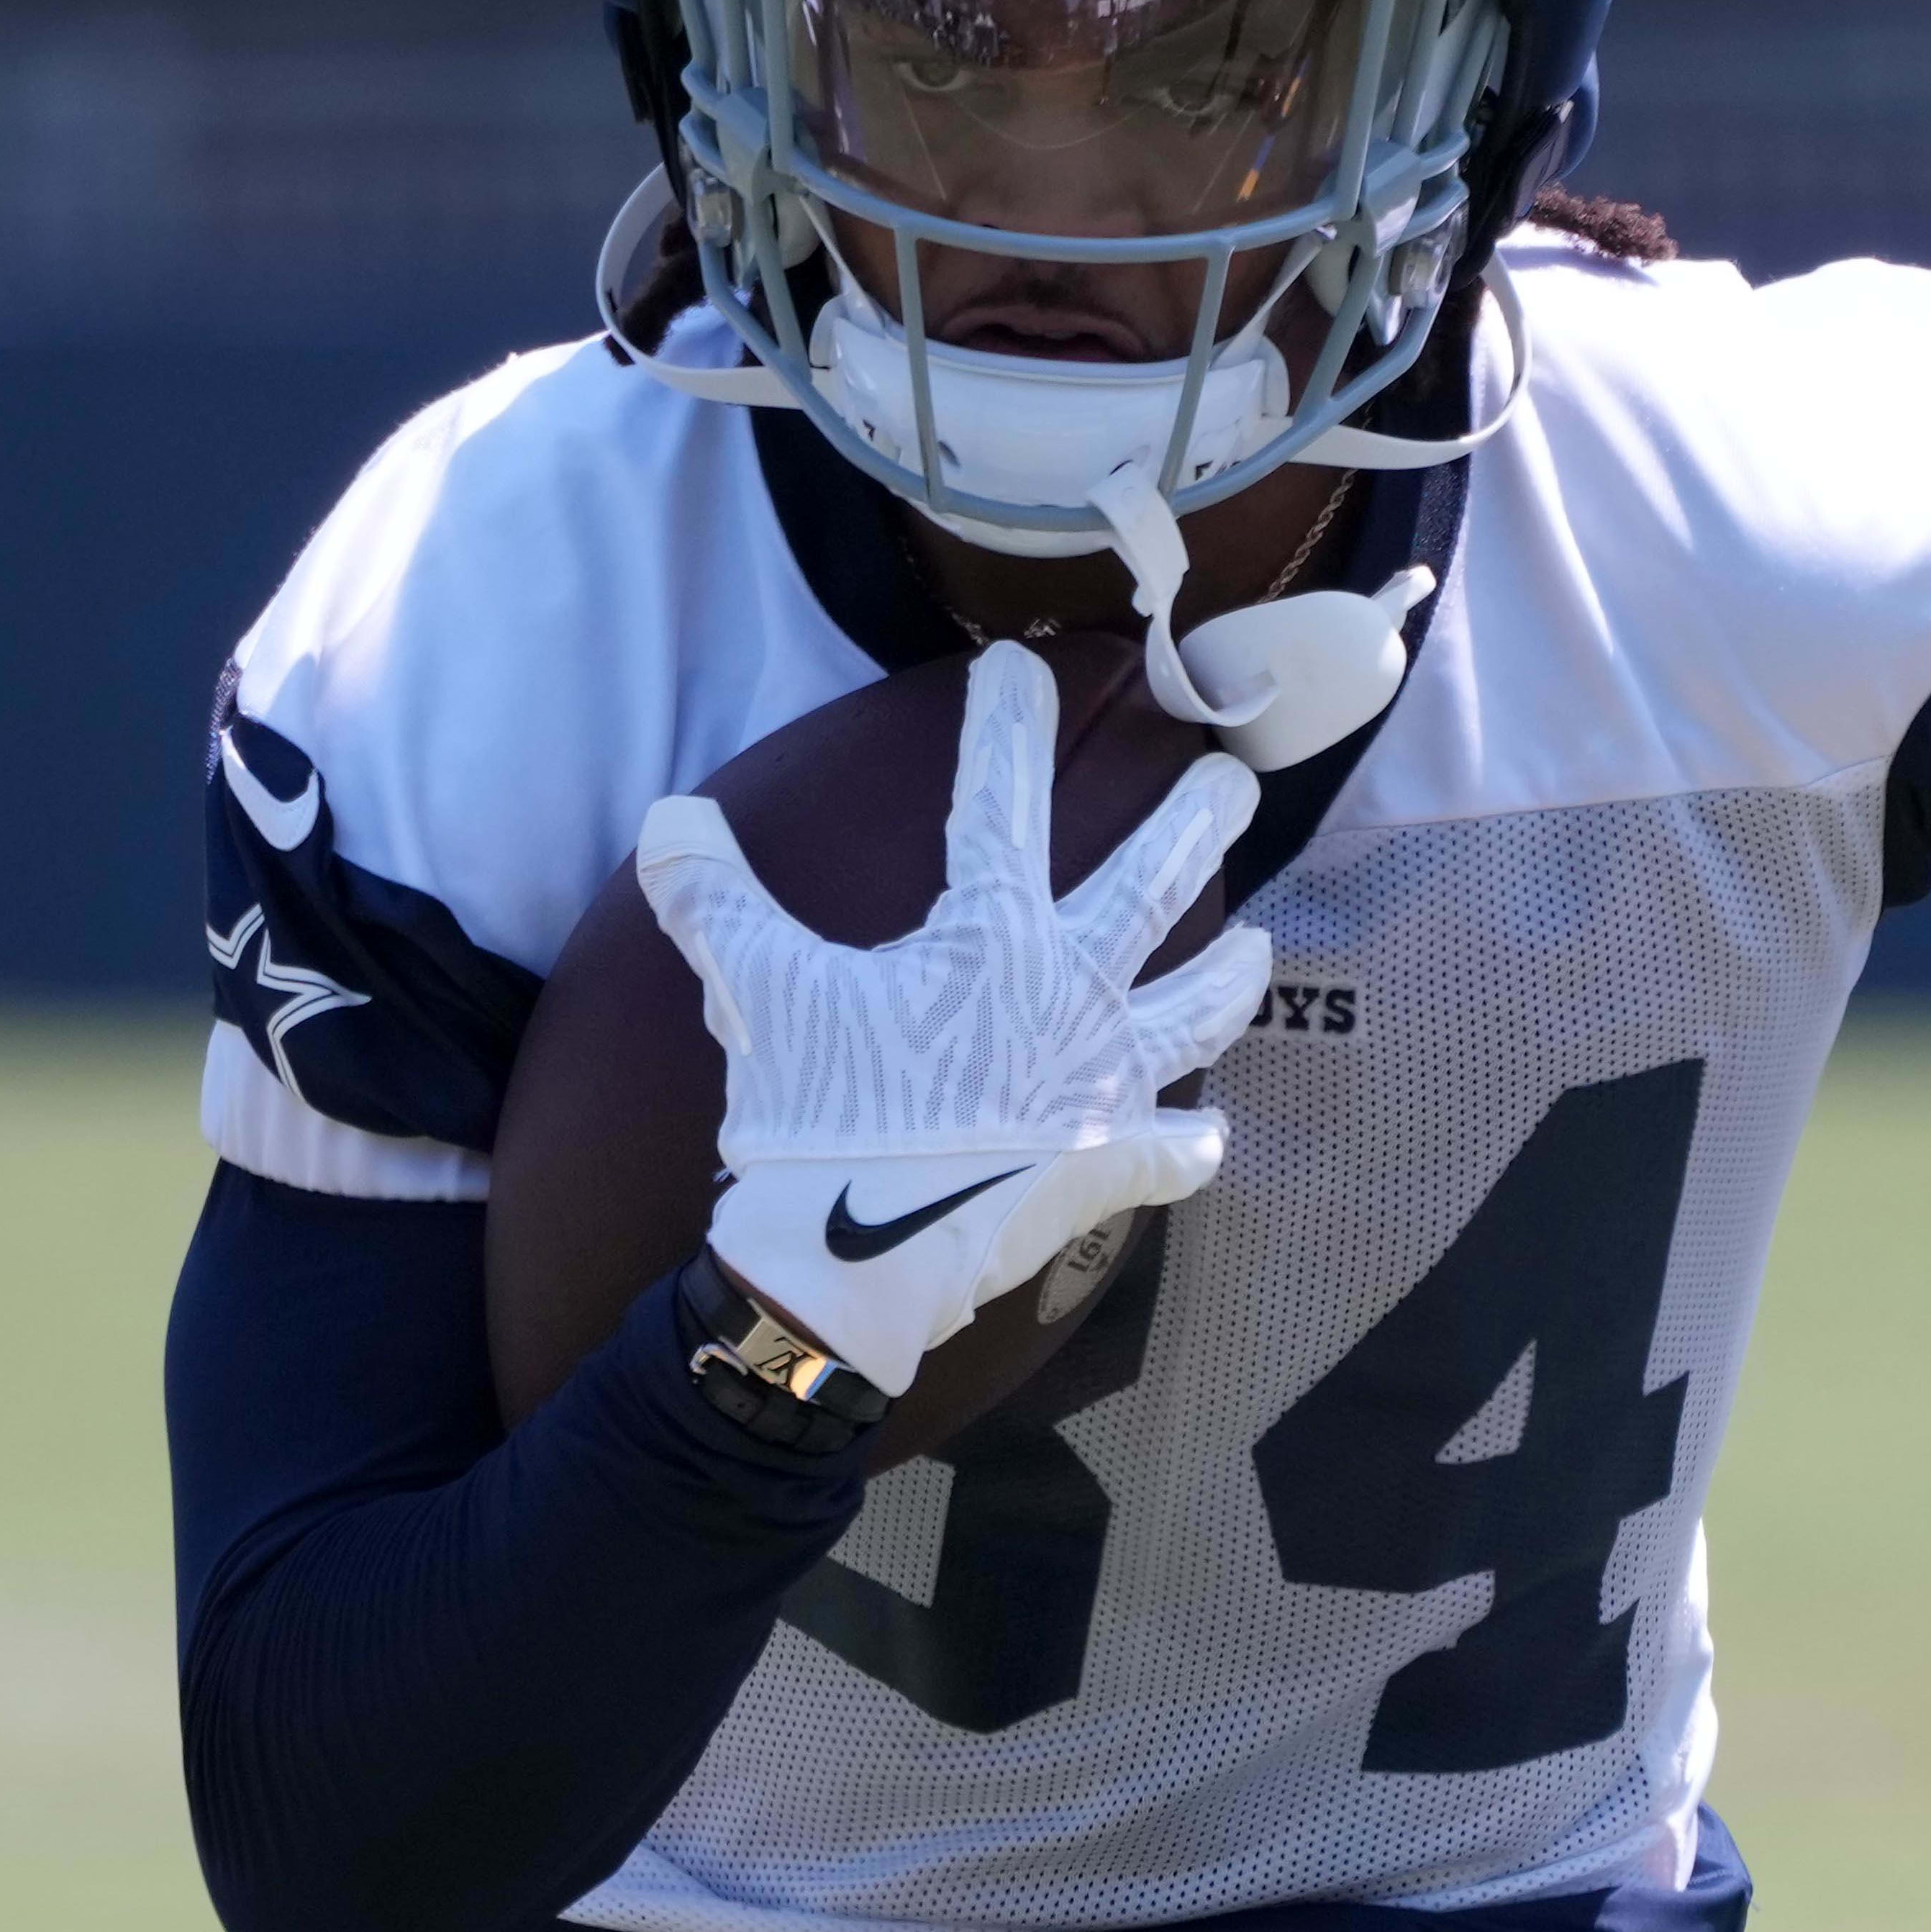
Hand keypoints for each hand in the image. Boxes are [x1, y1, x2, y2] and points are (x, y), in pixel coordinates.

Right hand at [635, 640, 1269, 1393]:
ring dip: (1230, 973)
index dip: (1009, 724)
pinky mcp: (1107, 1169)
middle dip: (1193, 820)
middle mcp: (1070, 995)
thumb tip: (670, 815)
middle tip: (1230, 778)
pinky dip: (1189, 1145)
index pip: (1000, 800)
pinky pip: (1170, 1154)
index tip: (1023, 666)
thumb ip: (717, 897)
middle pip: (1150, 886)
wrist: (850, 1265)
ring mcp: (1101, 1085)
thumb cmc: (813, 1117)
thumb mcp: (755, 991)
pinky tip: (1206, 1135)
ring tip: (1259, 944)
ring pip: (1195, 1010)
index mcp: (990, 937)